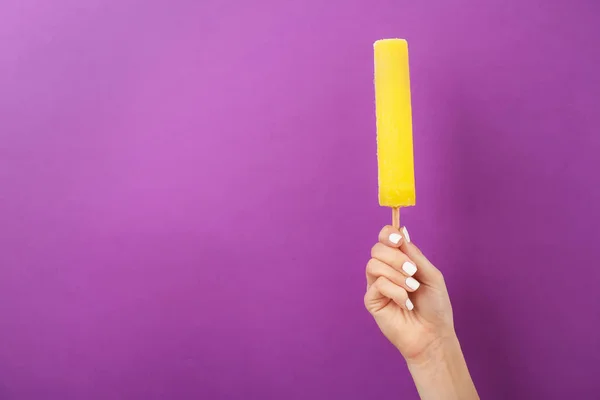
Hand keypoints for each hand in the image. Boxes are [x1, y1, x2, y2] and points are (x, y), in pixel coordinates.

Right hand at [364, 225, 454, 362]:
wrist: (433, 334)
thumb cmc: (435, 306)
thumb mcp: (431, 275)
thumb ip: (415, 254)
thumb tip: (401, 231)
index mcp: (399, 260)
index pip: (384, 239)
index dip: (388, 234)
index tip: (398, 240)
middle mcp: (385, 270)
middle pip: (377, 249)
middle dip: (396, 258)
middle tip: (413, 272)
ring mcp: (376, 285)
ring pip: (374, 265)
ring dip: (397, 275)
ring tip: (412, 289)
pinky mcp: (372, 300)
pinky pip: (378, 285)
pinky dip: (395, 292)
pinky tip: (405, 303)